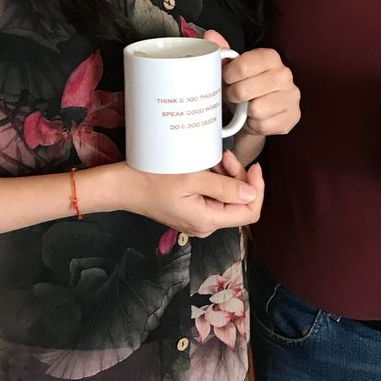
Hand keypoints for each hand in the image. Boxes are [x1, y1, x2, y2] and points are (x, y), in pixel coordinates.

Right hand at [82, 158, 263, 237]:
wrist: (122, 186)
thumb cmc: (151, 180)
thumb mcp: (192, 178)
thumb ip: (225, 187)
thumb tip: (251, 193)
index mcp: (208, 221)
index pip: (249, 212)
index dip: (257, 188)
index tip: (254, 166)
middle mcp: (205, 225)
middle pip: (239, 203)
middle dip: (240, 178)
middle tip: (226, 156)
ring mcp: (197, 218)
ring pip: (227, 198)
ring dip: (227, 176)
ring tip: (216, 158)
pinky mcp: (191, 209)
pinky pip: (213, 196)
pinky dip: (215, 179)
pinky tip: (207, 165)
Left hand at [203, 30, 300, 137]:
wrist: (262, 113)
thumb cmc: (246, 88)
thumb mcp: (234, 69)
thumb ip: (223, 52)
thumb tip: (210, 34)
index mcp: (270, 57)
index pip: (242, 66)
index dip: (228, 76)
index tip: (226, 80)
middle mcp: (284, 74)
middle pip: (244, 90)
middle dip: (233, 96)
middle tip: (233, 96)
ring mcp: (291, 96)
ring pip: (255, 109)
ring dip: (245, 112)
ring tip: (246, 108)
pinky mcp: (293, 116)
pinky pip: (264, 125)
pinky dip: (255, 125)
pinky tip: (257, 118)